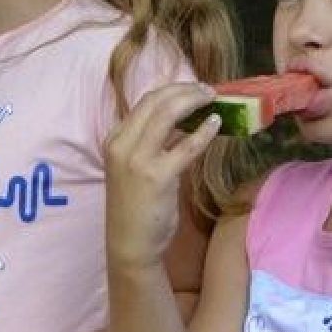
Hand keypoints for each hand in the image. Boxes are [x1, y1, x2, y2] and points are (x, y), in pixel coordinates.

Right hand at [103, 82, 220, 271]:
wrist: (130, 243)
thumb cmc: (136, 206)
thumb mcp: (135, 167)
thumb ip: (153, 143)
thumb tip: (183, 122)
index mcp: (115, 139)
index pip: (145, 101)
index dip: (173, 89)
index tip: (193, 88)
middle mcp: (122, 144)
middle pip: (156, 101)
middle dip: (185, 90)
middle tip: (207, 90)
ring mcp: (138, 159)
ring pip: (168, 114)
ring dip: (194, 101)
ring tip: (213, 99)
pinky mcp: (158, 176)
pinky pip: (186, 146)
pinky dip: (204, 132)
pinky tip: (216, 124)